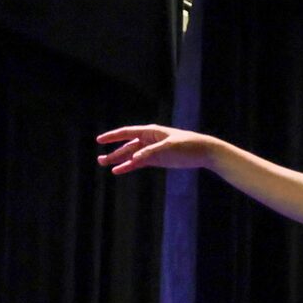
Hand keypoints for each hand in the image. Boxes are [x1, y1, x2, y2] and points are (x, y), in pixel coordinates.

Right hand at [96, 125, 220, 173]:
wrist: (202, 152)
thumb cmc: (186, 145)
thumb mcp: (168, 148)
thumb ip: (150, 153)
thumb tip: (133, 159)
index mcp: (150, 131)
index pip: (127, 132)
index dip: (112, 136)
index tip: (99, 140)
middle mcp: (148, 140)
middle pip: (126, 146)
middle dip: (113, 152)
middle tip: (99, 160)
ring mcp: (151, 150)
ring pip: (131, 155)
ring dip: (119, 160)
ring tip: (105, 165)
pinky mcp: (156, 160)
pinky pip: (139, 163)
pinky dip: (129, 166)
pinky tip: (119, 170)